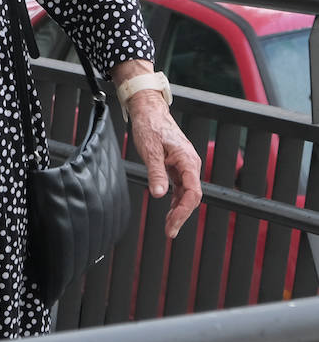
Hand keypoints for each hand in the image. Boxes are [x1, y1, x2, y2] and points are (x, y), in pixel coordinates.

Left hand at [126, 90, 201, 237]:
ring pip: (186, 193)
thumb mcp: (150, 150)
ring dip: (178, 210)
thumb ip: (156, 173)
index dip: (184, 211)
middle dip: (181, 215)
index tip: (172, 224)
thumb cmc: (150, 126)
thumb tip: (158, 194)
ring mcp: (184, 165)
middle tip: (169, 232)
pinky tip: (169, 210)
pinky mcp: (177, 165)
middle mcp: (190, 164)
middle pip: (191, 196)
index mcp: (188, 161)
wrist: (148, 109)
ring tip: (168, 226)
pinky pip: (180, 186)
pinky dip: (175, 199)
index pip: (192, 193)